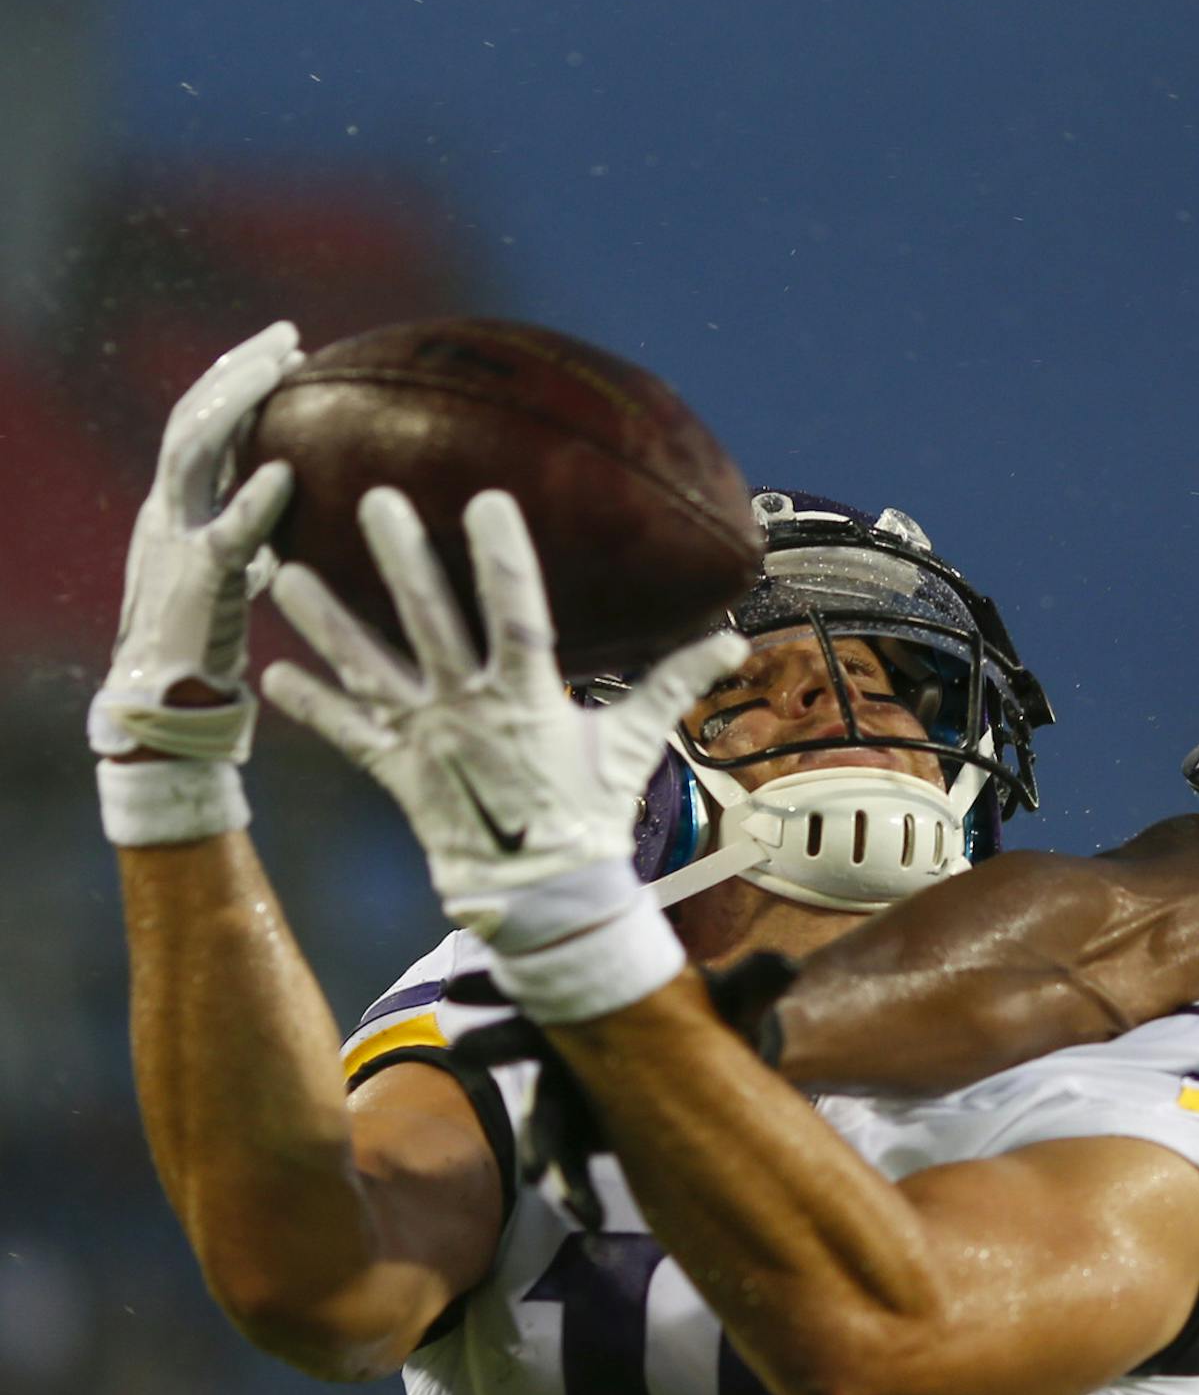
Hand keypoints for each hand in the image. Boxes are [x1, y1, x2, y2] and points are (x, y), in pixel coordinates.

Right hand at [89, 321, 302, 764]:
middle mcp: (166, 511)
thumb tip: (284, 527)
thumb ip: (247, 543)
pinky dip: (253, 498)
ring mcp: (175, 540)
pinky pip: (226, 532)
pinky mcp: (197, 582)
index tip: (285, 350)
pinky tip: (284, 470)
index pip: (200, 425)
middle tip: (289, 337)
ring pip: (194, 450)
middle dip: (237, 370)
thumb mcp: (227, 578)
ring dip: (239, 404)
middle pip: (192, 418)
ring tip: (283, 369)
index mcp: (175, 509)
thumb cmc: (201, 646)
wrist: (160, 705)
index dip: (235, 382)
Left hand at [263, 486, 744, 946]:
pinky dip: (312, 706)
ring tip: (282, 573)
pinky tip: (270, 674)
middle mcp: (469, 709)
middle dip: (402, 561)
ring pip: (368, 669)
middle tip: (374, 501)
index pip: (517, 614)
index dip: (502, 559)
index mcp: (528, 697)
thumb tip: (732, 641)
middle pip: (429, 623)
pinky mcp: (398, 771)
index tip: (486, 499)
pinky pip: (348, 735)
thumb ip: (673, 683)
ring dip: (325, 621)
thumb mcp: (634, 743)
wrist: (544, 895)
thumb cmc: (591, 813)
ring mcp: (427, 739)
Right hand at [446, 953, 796, 1228]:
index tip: (457, 983)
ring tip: (541, 1175)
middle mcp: (574, 1043)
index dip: (500, 984)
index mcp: (596, 1001)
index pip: (541, 987)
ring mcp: (577, 1092)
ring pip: (544, 1117)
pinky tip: (588, 1216)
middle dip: (492, 1045)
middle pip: (522, 1043)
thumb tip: (787, 966)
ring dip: (540, 1148)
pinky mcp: (590, 1135)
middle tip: (464, 1051)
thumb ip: (752, 986)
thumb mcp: (736, 1003)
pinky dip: (576, 1185)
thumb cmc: (721, 1021)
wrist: (733, 1070)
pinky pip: (573, 1162)